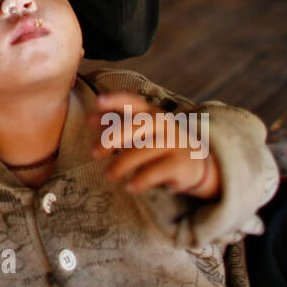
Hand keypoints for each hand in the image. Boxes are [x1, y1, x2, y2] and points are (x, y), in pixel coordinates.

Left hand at [87, 91, 219, 199]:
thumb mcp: (140, 132)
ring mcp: (174, 143)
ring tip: (109, 175)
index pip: (133, 102)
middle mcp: (164, 124)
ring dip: (122, 164)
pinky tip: (129, 187)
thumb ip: (116, 125)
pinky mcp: (180, 164)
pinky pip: (157, 172)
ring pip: (144, 150)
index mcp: (151, 112)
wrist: (196, 162)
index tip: (97, 101)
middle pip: (136, 126)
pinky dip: (140, 180)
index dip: (116, 100)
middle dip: (112, 137)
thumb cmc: (158, 143)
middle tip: (94, 153)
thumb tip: (90, 119)